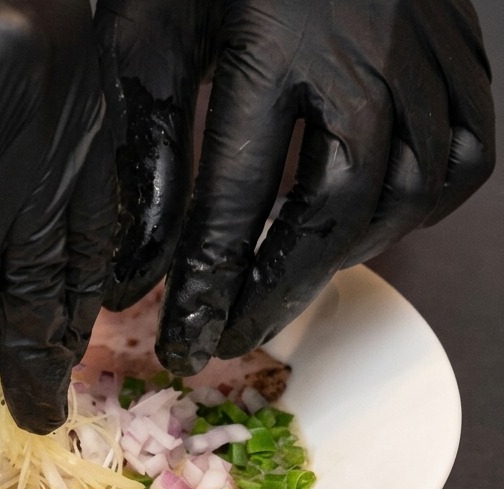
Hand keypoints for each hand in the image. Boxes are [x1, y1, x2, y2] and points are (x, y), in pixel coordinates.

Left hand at [96, 0, 494, 373]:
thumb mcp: (147, 39)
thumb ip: (145, 151)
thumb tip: (133, 267)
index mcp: (273, 44)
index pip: (238, 199)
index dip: (210, 285)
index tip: (185, 342)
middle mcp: (365, 52)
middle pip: (331, 211)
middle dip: (274, 291)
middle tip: (230, 339)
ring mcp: (426, 49)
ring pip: (404, 193)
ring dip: (340, 257)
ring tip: (281, 287)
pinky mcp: (461, 50)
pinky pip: (462, 155)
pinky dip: (413, 208)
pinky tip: (360, 225)